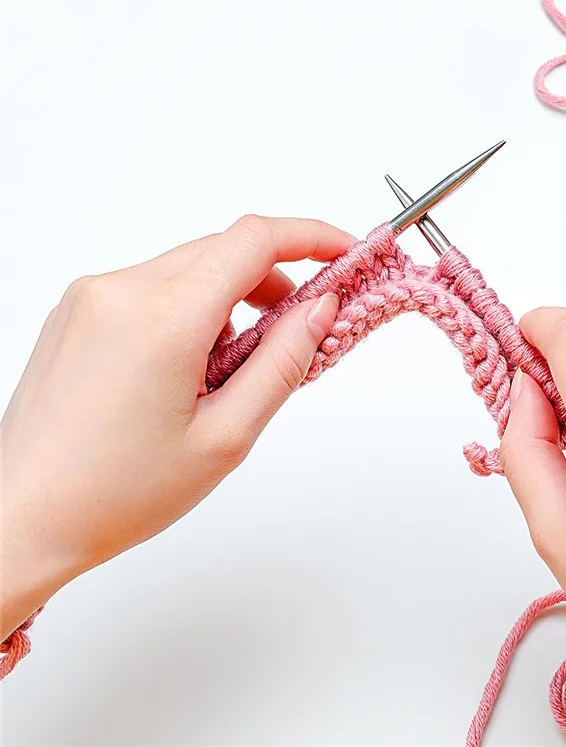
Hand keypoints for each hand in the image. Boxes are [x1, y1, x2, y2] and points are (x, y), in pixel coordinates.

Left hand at [1, 216, 353, 641]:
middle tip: (300, 328)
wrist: (19, 518)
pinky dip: (191, 309)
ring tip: (233, 368)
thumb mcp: (225, 437)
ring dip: (231, 298)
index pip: (254, 241)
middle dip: (275, 280)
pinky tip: (190, 367)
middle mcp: (120, 290)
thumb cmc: (114, 493)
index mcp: (162, 319)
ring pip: (190, 268)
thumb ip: (283, 362)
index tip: (344, 253)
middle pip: (224, 251)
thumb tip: (320, 308)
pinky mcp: (77, 311)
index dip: (311, 237)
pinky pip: (154, 286)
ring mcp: (92, 296)